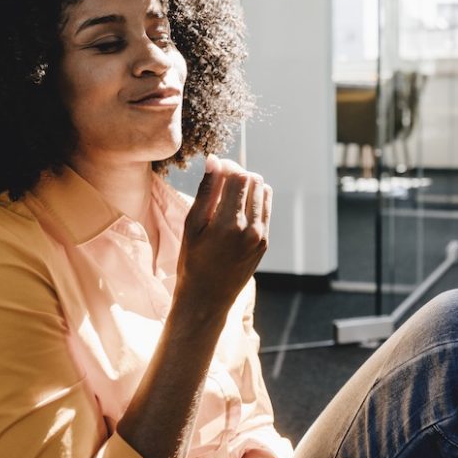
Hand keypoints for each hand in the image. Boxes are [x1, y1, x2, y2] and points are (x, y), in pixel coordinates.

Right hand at [176, 154, 272, 313]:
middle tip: (222, 180)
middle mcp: (250, 229)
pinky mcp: (265, 243)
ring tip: (229, 195)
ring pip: (264, 193)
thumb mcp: (192, 225)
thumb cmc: (192, 261)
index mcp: (229, 223)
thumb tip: (215, 160)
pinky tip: (236, 210)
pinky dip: (254, 202)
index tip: (217, 167)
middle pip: (255, 181)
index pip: (240, 176)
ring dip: (249, 186)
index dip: (229, 166)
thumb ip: (206, 191)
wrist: (207, 298)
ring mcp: (261, 236)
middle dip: (240, 174)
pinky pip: (265, 210)